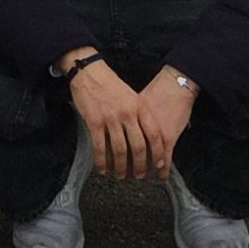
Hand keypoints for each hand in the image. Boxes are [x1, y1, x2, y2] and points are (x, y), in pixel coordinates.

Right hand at [71, 56, 190, 180]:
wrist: (90, 72)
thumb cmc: (111, 85)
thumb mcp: (132, 96)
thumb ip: (139, 114)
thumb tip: (146, 137)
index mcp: (139, 106)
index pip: (154, 134)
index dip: (158, 152)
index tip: (158, 165)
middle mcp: (127, 113)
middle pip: (138, 146)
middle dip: (139, 165)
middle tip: (138, 176)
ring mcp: (110, 118)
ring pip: (119, 150)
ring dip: (120, 167)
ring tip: (120, 175)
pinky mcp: (94, 121)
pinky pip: (100, 147)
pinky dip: (101, 162)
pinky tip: (102, 169)